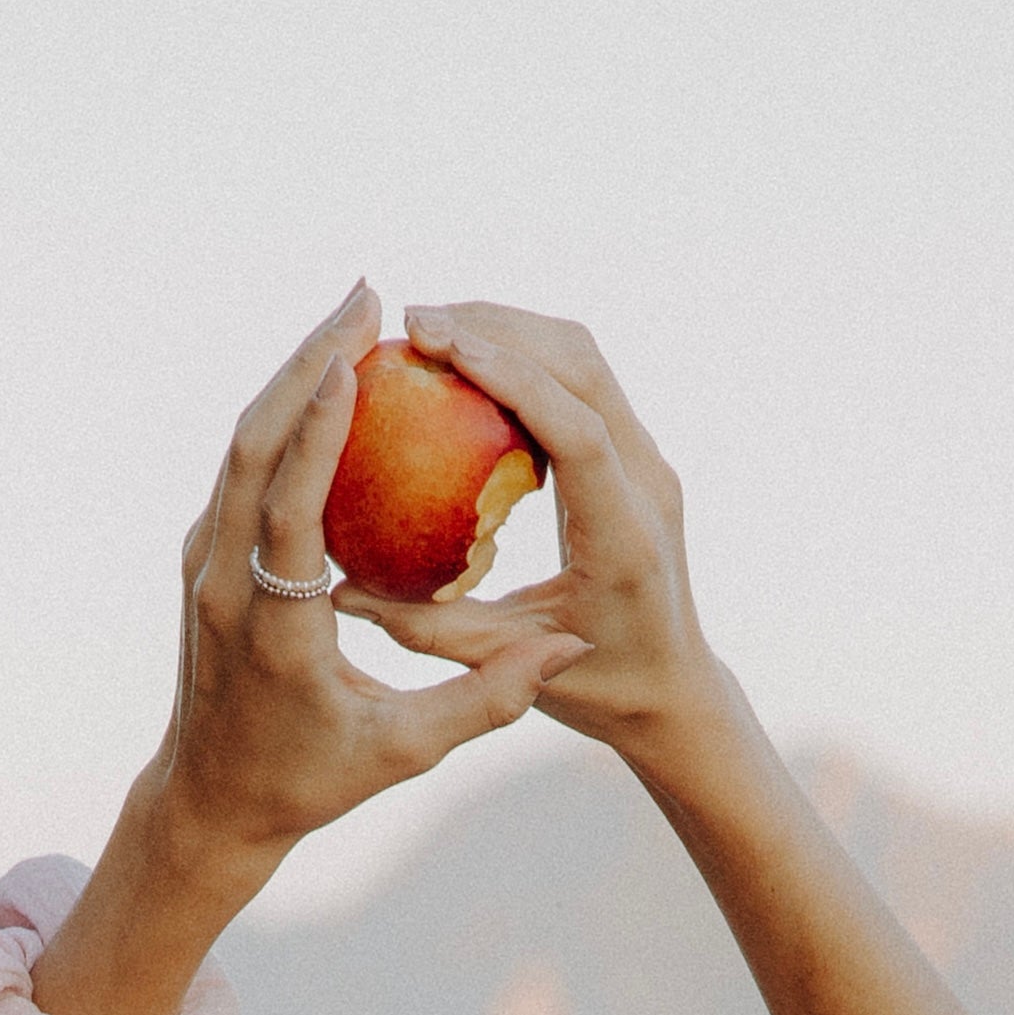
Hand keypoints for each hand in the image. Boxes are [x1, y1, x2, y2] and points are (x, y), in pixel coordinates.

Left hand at [144, 282, 588, 872]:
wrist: (211, 803)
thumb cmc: (309, 784)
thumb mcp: (400, 754)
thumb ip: (484, 702)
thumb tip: (565, 650)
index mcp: (268, 624)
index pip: (285, 506)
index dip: (315, 428)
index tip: (354, 357)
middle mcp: (223, 579)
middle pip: (253, 444)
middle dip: (305, 361)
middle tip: (364, 297)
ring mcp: (205, 561)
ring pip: (242, 444)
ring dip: (293, 375)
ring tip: (354, 320)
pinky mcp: (207, 556)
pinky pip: (247, 468)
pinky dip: (287, 416)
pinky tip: (332, 383)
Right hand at [329, 308, 730, 777]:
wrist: (675, 690)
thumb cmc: (597, 692)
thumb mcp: (510, 665)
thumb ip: (429, 630)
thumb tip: (338, 592)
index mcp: (624, 538)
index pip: (576, 430)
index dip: (509, 375)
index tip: (438, 343)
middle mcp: (648, 485)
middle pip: (581, 367)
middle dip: (499, 328)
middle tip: (413, 322)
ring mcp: (647, 463)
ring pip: (584, 360)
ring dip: (511, 330)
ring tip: (432, 331)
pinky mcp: (634, 456)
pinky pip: (580, 382)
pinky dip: (524, 358)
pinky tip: (465, 364)